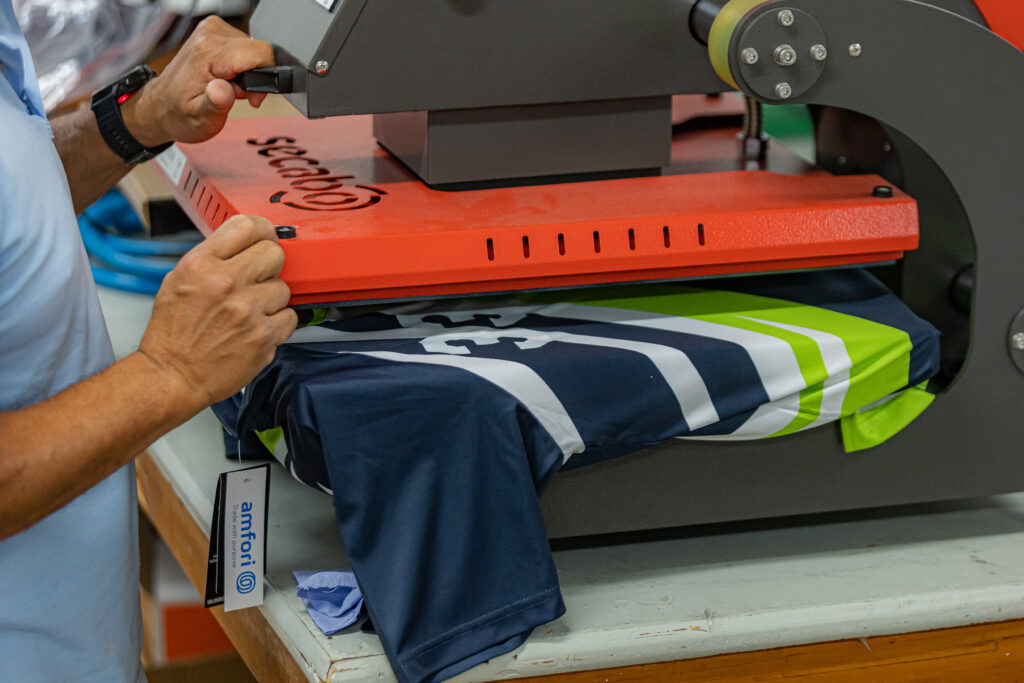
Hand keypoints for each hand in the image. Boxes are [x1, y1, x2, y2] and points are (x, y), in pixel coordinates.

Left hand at [122, 17, 273, 146]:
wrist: (162, 105)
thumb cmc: (180, 113)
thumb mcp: (200, 119)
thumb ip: (215, 103)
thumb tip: (224, 89)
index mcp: (207, 53)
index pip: (260, 53)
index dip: (263, 78)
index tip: (249, 95)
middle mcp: (210, 35)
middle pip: (257, 51)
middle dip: (254, 77)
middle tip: (234, 95)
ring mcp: (211, 31)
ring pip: (253, 49)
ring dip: (247, 73)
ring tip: (228, 88)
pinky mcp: (214, 32)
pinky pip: (244, 47)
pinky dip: (240, 65)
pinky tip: (226, 78)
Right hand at [139, 215, 297, 407]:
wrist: (172, 375)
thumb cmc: (174, 334)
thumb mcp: (179, 281)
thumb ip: (212, 259)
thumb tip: (243, 244)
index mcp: (201, 265)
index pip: (247, 226)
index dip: (262, 230)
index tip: (266, 237)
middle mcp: (225, 283)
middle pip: (274, 253)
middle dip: (269, 266)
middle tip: (257, 280)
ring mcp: (247, 310)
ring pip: (283, 288)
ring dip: (271, 299)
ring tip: (250, 312)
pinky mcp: (263, 336)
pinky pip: (290, 316)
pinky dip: (278, 324)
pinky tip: (257, 328)